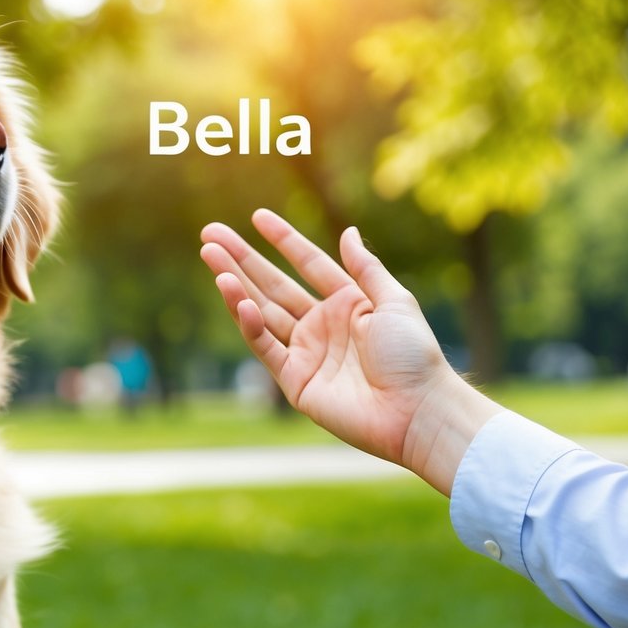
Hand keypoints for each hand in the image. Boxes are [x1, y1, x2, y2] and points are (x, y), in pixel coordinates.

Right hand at [200, 210, 499, 494]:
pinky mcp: (295, 380)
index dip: (282, 240)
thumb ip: (366, 268)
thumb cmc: (414, 355)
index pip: (307, 263)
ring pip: (262, 312)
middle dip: (242, 259)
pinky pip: (266, 346)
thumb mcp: (394, 301)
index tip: (256, 217)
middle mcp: (322, 324)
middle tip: (210, 235)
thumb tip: (347, 232)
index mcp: (348, 302)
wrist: (416, 410)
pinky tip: (236, 298)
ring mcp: (306, 352)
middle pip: (274, 284)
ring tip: (211, 258)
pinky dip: (249, 324)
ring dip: (235, 286)